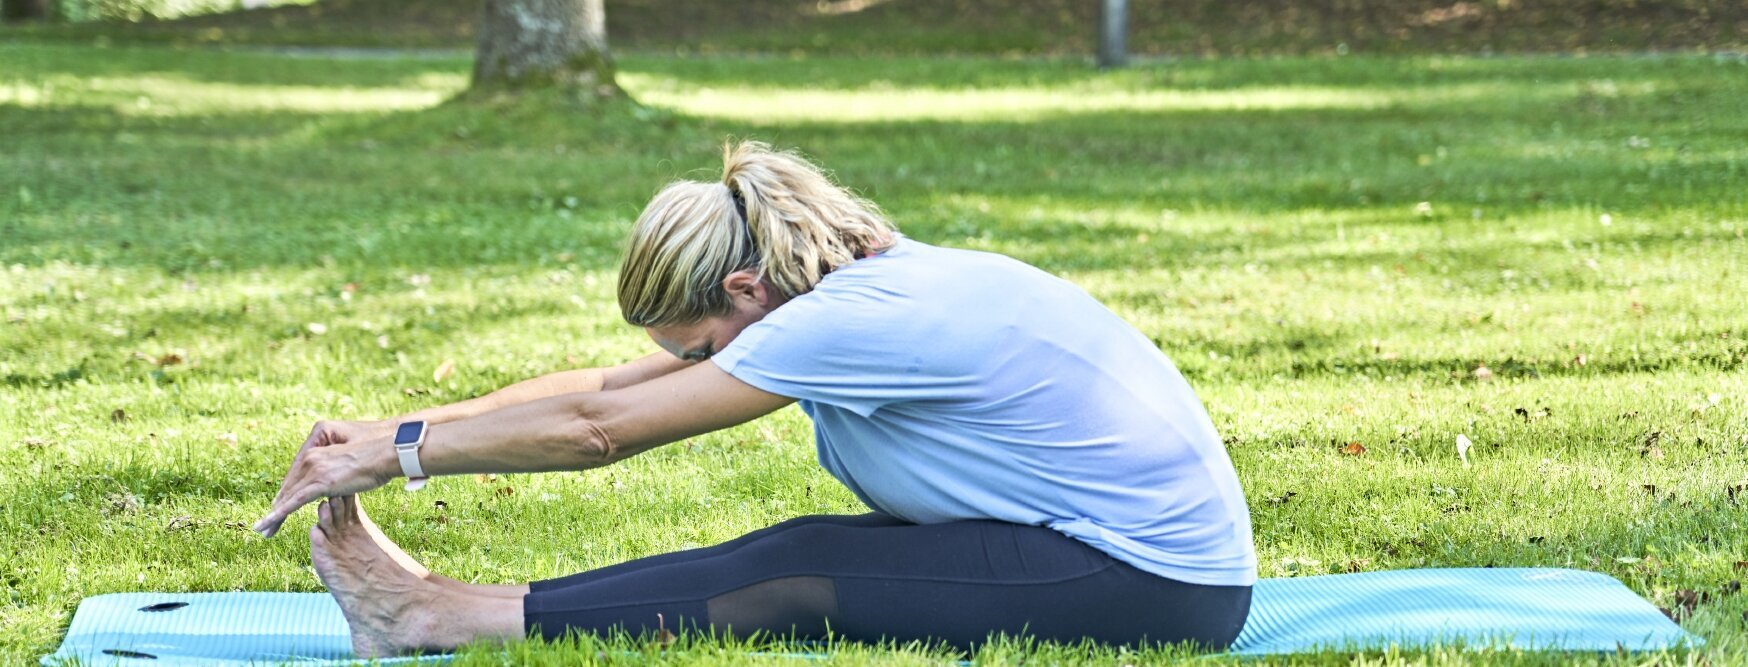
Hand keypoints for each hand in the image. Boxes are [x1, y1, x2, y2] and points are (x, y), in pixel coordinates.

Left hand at [253, 420, 397, 537]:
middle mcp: (311, 459)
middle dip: (275, 509)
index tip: (276, 511)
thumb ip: (337, 478)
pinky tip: (268, 523)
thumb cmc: (375, 461)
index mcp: (316, 454)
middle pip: (288, 489)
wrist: (385, 455)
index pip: (296, 480)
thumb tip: (335, 492)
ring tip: (261, 530)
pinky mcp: (319, 482)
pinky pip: (294, 502)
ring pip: (288, 497)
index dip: (285, 497)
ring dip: (273, 516)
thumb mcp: (351, 469)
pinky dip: (279, 514)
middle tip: (262, 526)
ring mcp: (314, 470)